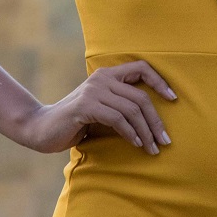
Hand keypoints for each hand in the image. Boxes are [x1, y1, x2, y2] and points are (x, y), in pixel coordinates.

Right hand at [18, 61, 175, 155]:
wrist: (42, 128)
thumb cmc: (76, 122)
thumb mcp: (102, 108)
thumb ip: (121, 105)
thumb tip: (153, 120)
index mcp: (107, 74)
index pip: (142, 67)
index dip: (160, 81)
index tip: (174, 98)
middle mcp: (102, 78)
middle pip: (141, 97)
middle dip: (156, 121)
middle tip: (165, 141)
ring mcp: (93, 91)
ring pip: (132, 110)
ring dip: (146, 132)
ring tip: (152, 148)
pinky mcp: (85, 106)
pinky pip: (117, 119)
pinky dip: (130, 133)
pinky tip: (136, 144)